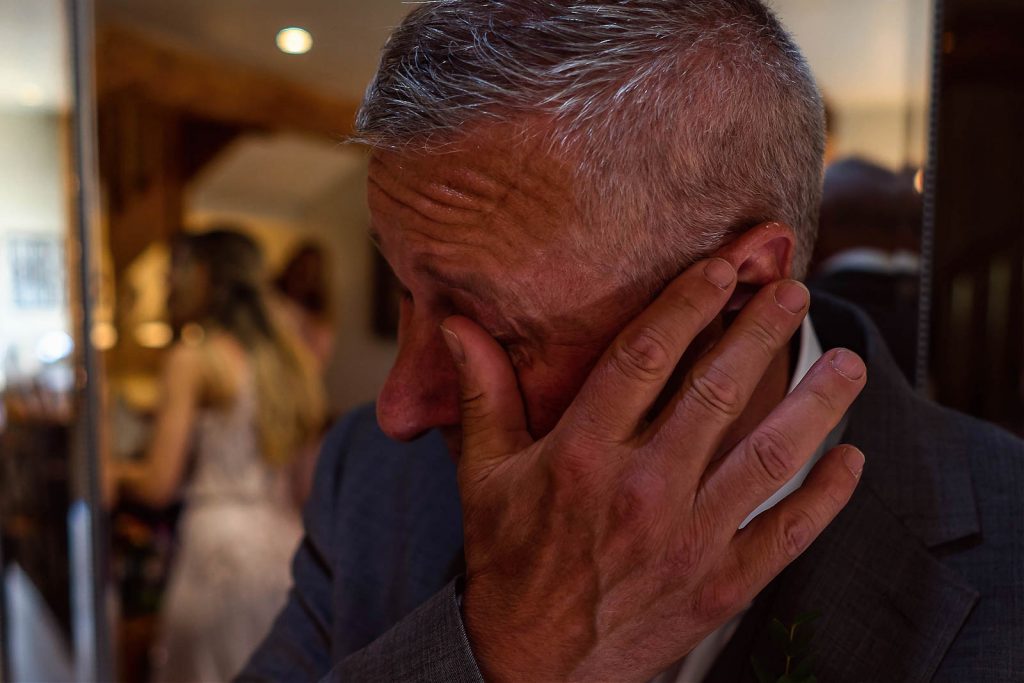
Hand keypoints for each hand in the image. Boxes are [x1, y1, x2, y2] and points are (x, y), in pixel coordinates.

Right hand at [441, 257, 866, 681]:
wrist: (530, 665)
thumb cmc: (508, 560)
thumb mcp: (483, 474)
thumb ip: (481, 394)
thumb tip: (457, 324)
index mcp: (582, 454)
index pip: (644, 358)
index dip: (686, 304)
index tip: (721, 267)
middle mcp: (642, 490)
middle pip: (716, 391)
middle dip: (760, 331)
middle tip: (793, 287)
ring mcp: (688, 539)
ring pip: (768, 455)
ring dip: (814, 402)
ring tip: (847, 361)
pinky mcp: (720, 584)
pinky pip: (787, 533)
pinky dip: (826, 496)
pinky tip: (851, 458)